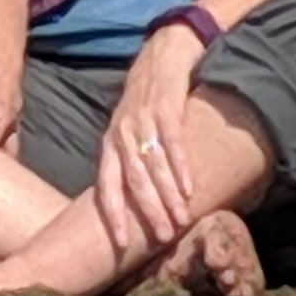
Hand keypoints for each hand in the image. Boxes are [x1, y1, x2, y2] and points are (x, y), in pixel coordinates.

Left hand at [95, 19, 203, 256]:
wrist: (163, 52)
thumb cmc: (146, 98)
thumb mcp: (128, 128)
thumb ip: (128, 160)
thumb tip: (136, 201)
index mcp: (110, 143)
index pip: (105, 186)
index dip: (112, 214)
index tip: (119, 244)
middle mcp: (122, 134)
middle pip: (133, 181)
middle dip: (147, 212)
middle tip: (161, 238)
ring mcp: (143, 120)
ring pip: (153, 167)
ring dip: (168, 196)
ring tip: (181, 221)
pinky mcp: (166, 108)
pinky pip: (173, 143)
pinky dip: (181, 167)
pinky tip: (190, 188)